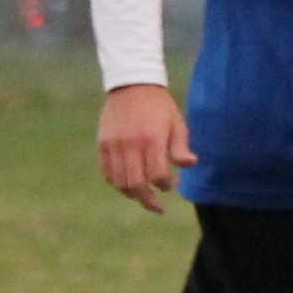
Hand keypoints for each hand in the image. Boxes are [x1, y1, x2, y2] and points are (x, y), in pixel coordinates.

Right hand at [98, 84, 194, 213]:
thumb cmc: (160, 106)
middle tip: (158, 207)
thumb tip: (190, 165)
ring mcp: (113, 144)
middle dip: (148, 200)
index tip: (173, 183)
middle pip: (136, 184)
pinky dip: (117, 183)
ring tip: (143, 196)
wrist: (132, 84)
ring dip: (132, 194)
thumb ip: (180, 146)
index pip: (156, 175)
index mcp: (151, 138)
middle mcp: (130, 143)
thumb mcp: (176, 123)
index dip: (166, 185)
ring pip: (119, 182)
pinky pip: (107, 172)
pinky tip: (128, 185)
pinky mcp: (102, 144)